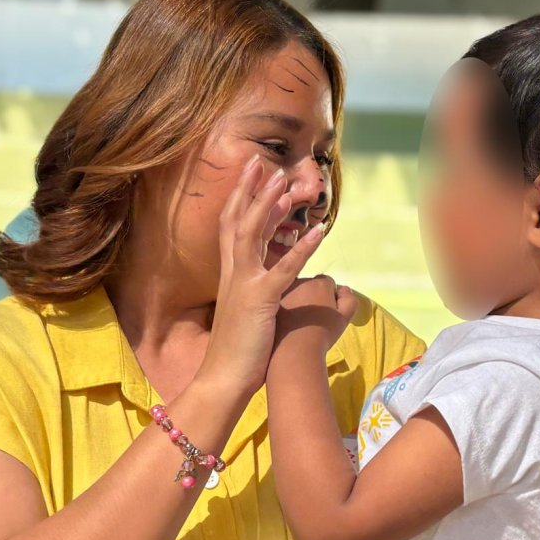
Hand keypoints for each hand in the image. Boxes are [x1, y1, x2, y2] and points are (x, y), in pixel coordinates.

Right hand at [197, 156, 324, 398]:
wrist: (222, 378)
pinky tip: (318, 232)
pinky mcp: (260, 301)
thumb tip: (264, 278)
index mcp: (229, 274)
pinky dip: (301, 249)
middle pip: (239, 220)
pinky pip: (283, 269)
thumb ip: (250, 289)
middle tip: (264, 162)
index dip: (242, 197)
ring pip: (254, 235)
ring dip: (270, 207)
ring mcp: (244, 284)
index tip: (253, 174)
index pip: (232, 226)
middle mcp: (233, 273)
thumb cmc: (235, 348)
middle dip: (251, 189)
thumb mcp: (242, 310)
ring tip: (287, 184)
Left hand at [274, 276, 358, 355]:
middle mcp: (298, 282)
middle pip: (308, 285)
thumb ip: (348, 301)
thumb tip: (343, 290)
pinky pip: (280, 302)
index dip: (329, 298)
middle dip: (312, 296)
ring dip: (297, 302)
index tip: (326, 313)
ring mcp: (281, 292)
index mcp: (319, 284)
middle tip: (312, 319)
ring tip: (299, 324)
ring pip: (293, 292)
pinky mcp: (267, 304)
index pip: (327, 283)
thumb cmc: (321, 336)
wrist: (292, 354)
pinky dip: (284, 309)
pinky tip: (286, 325)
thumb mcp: (343, 319)